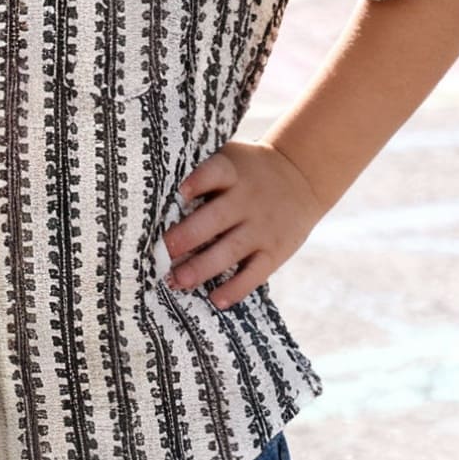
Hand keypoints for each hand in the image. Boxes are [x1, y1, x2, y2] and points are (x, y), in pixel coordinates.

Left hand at [160, 139, 324, 308]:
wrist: (302, 178)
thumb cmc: (248, 172)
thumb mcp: (232, 160)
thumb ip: (203, 174)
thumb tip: (155, 198)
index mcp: (233, 172)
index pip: (215, 173)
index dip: (198, 181)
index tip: (180, 192)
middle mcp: (248, 199)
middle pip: (217, 218)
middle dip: (188, 235)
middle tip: (164, 250)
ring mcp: (262, 228)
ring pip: (231, 249)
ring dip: (202, 267)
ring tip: (177, 281)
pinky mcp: (275, 251)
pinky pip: (254, 273)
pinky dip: (236, 288)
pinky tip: (216, 299)